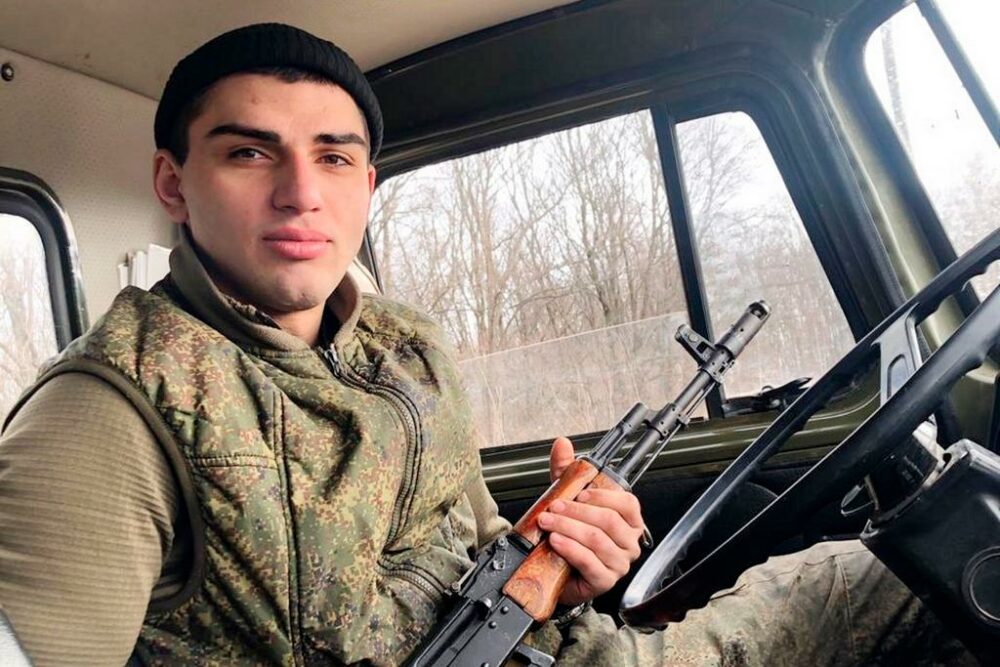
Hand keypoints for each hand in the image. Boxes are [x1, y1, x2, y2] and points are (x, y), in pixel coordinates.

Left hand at [537, 436, 645, 606]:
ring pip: (596, 540)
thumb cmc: (570, 534)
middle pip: (608, 520)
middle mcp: (629, 542)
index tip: (581, 493)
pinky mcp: (605, 581)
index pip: (627, 503)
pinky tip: (556, 541)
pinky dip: (570, 549)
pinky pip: (589, 561)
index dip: (604, 496)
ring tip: (549, 522)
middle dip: (576, 511)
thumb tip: (562, 444)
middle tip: (554, 507)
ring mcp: (619, 563)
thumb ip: (567, 470)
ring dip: (568, 528)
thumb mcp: (568, 498)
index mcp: (628, 520)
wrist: (557, 570)